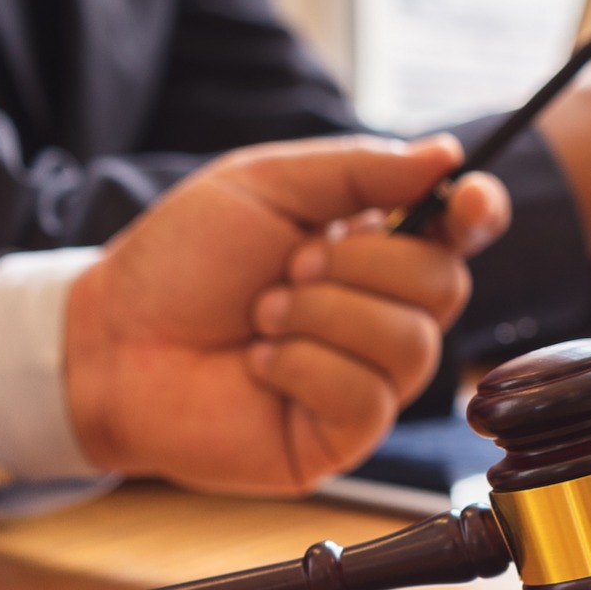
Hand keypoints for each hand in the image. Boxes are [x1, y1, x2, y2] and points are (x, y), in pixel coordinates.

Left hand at [64, 134, 509, 493]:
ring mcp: (371, 376)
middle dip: (362, 266)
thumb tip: (447, 155)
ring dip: (323, 317)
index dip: (480, 213)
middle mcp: (388, 312)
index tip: (467, 200)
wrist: (110, 340)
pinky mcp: (344, 434)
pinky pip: (369, 397)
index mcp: (378, 247)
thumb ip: (361, 169)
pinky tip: (261, 364)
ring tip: (263, 316)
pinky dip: (303, 368)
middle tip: (291, 265)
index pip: (464, 231)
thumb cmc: (184, 262)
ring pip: (412, 342)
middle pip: (445, 284)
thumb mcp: (268, 186)